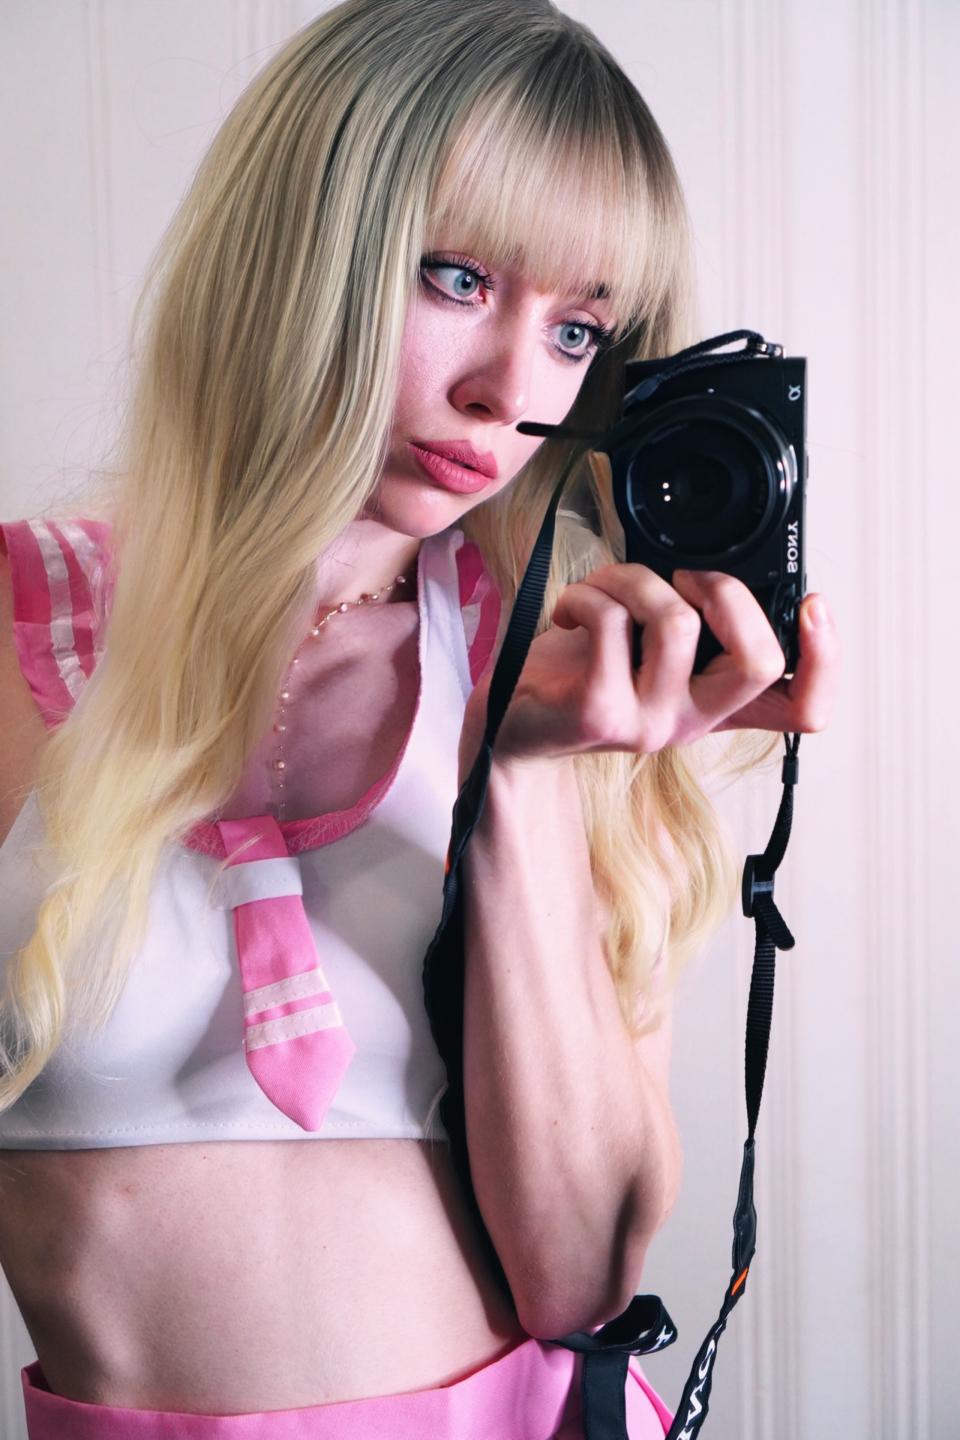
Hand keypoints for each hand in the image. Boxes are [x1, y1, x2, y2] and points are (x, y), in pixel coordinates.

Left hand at [458, 564, 840, 775]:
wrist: (508, 725)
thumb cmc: (577, 672)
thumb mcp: (644, 647)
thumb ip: (690, 620)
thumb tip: (712, 559)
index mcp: (714, 702)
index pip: (803, 706)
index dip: (826, 659)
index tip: (813, 605)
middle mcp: (692, 720)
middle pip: (759, 662)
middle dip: (725, 590)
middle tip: (683, 578)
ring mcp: (649, 724)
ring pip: (678, 622)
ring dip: (634, 578)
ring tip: (604, 589)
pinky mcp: (599, 713)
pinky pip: (611, 624)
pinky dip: (588, 594)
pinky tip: (570, 610)